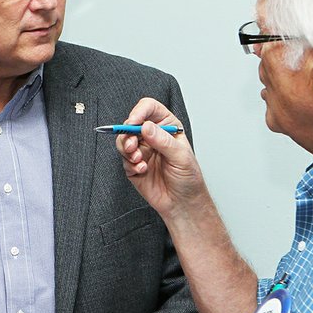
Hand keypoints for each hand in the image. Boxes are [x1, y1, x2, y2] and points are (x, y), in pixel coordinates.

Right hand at [116, 98, 208, 219]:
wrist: (183, 203)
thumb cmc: (188, 178)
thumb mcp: (181, 157)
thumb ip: (163, 141)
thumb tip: (146, 127)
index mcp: (167, 126)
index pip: (149, 109)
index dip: (139, 112)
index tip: (133, 123)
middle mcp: (153, 136)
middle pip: (131, 123)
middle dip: (128, 134)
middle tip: (132, 146)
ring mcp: (143, 150)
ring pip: (123, 140)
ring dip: (127, 149)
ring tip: (138, 159)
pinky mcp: (134, 165)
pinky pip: (124, 159)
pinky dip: (130, 164)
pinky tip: (142, 169)